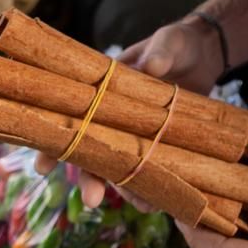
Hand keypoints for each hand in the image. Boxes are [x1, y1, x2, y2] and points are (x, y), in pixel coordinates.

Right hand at [36, 18, 221, 206]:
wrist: (205, 54)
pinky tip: (157, 202)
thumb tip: (152, 65)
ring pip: (121, 165)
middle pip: (94, 150)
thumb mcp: (169, 41)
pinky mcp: (159, 141)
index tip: (42, 167)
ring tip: (140, 206)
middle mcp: (114, 115)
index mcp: (104, 88)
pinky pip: (150, 167)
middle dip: (90, 178)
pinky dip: (151, 185)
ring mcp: (137, 131)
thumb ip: (160, 51)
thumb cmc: (177, 43)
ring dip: (125, 188)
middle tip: (92, 200)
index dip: (55, 141)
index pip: (73, 116)